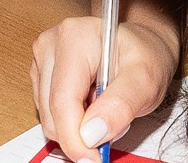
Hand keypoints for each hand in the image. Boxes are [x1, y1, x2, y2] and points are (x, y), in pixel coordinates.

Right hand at [32, 14, 178, 162]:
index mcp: (74, 37)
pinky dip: (71, 121)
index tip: (94, 160)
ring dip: (77, 127)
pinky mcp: (41, 74)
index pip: (63, 100)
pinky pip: (49, 114)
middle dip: (81, 133)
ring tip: (104, 106)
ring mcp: (43, 59)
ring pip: (48, 118)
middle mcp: (51, 45)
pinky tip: (91, 104)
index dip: (76, 139)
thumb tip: (91, 134)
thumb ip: (121, 105)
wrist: (140, 44)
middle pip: (52, 113)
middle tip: (113, 123)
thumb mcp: (145, 79)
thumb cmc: (144, 54)